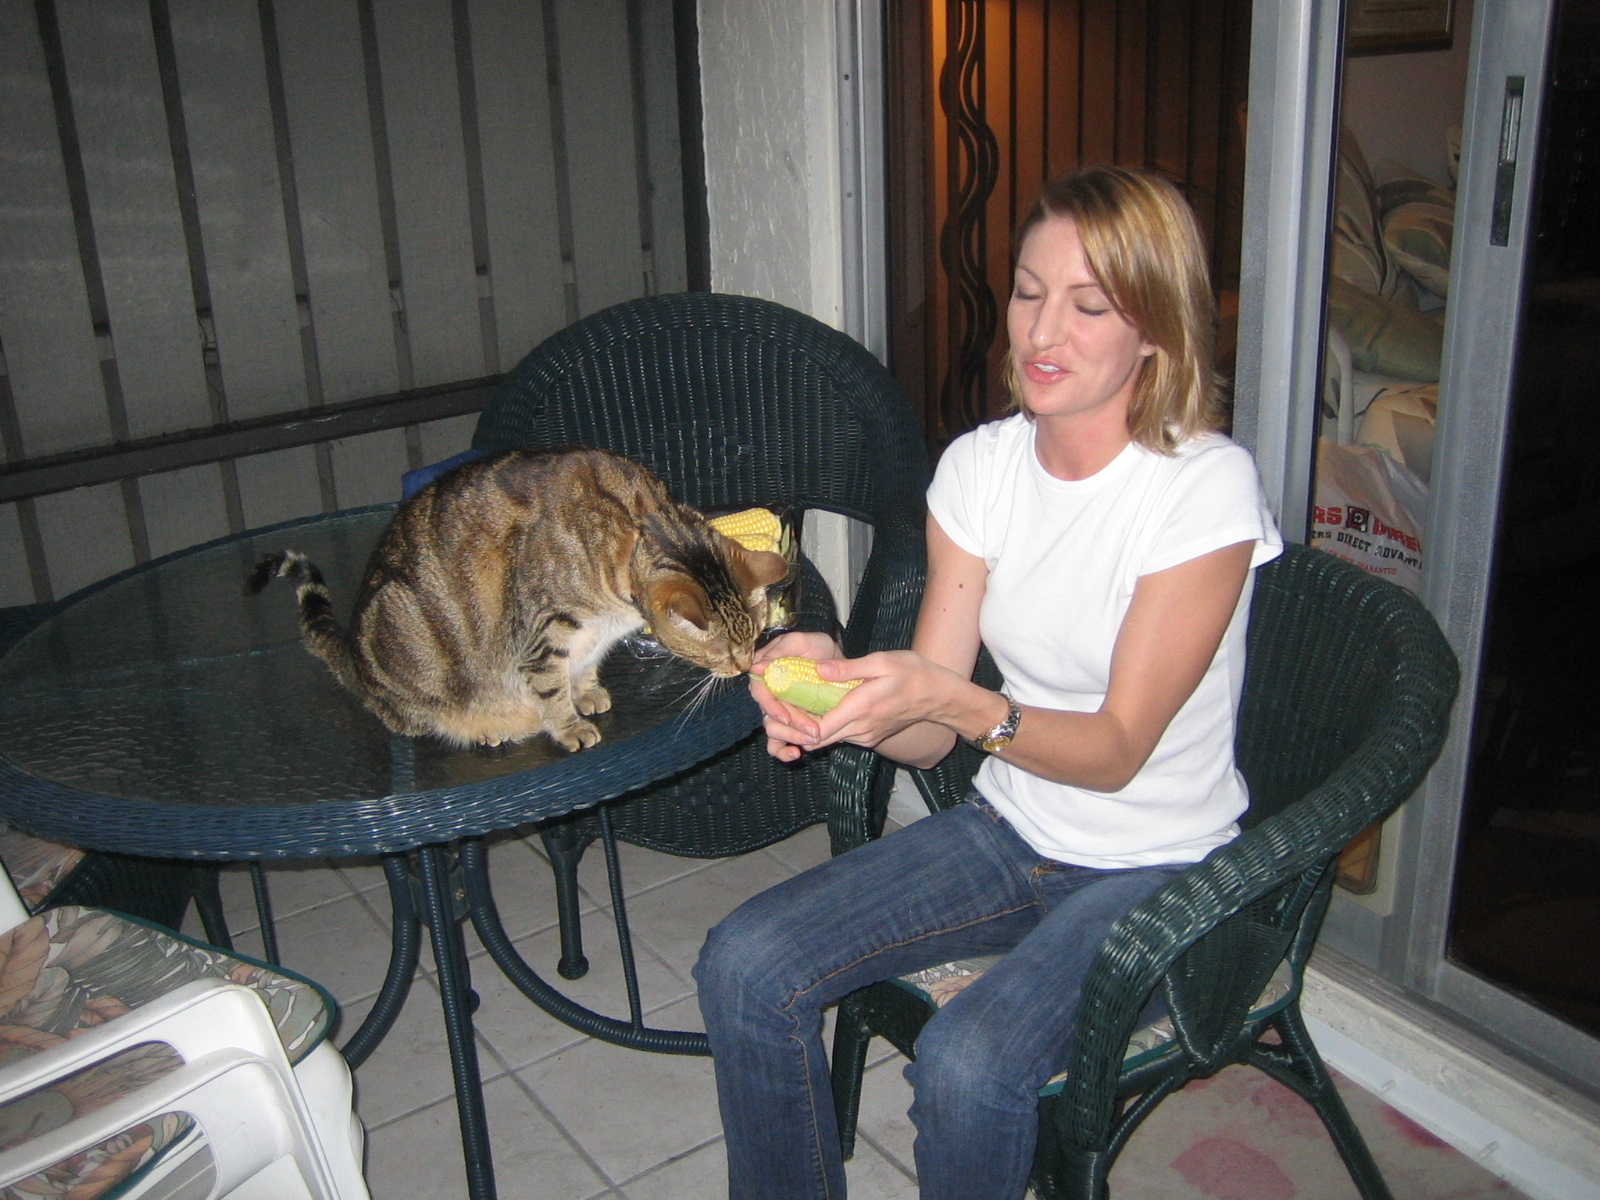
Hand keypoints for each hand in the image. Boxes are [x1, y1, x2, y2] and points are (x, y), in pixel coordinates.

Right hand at [749, 631, 840, 760]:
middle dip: (790, 726)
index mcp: (766, 671)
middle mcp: (768, 692)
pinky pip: (776, 742)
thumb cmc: (819, 648)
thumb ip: (781, 651)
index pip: (759, 691)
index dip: (771, 706)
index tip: (787, 717)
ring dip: (791, 737)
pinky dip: (783, 751)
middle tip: (813, 731)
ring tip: (813, 739)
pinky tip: (796, 754)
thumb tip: (756, 668)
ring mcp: (778, 709)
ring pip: (773, 730)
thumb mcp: (803, 642)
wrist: (839, 665)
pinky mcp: (788, 723)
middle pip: (768, 715)